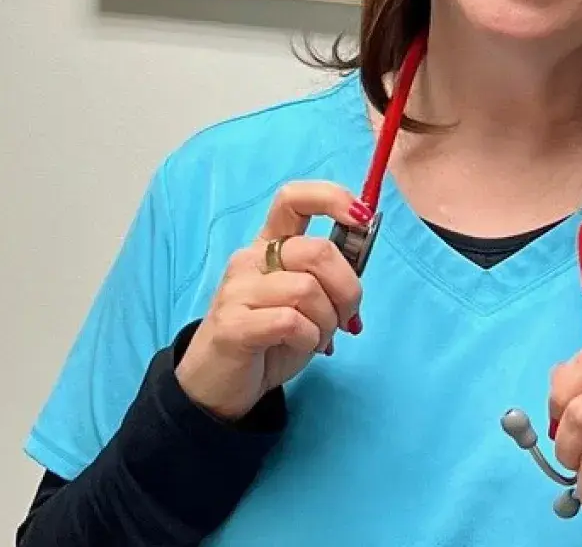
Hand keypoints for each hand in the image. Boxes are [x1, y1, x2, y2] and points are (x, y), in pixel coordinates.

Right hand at [174, 181, 368, 419]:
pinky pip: (290, 321)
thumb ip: (328, 275)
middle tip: (347, 318)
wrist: (219, 384)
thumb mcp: (306, 301)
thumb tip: (363, 252)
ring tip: (318, 338)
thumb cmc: (269, 339)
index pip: (294, 198)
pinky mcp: (232, 324)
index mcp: (270, 246)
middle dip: (348, 289)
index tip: (362, 217)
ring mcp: (237, 290)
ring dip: (328, 321)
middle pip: (317, 251)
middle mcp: (251, 259)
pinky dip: (309, 338)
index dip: (332, 198)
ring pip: (307, 289)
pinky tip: (302, 346)